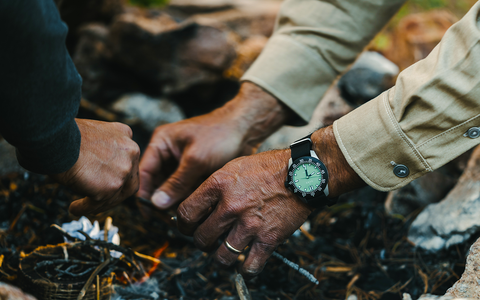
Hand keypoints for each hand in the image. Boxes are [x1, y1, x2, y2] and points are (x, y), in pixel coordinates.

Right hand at [51, 119, 139, 215]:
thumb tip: (99, 165)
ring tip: (82, 206)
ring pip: (116, 195)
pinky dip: (86, 208)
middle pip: (129, 180)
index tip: (107, 182)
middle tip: (100, 199)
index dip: (118, 175)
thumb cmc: (65, 134)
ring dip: (99, 203)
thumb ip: (104, 147)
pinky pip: (99, 203)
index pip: (128, 161)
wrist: (56, 138)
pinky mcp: (112, 186)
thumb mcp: (93, 132)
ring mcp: (123, 170)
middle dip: (115, 193)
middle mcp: (130, 151)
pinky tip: (75, 208)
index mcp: (125, 135)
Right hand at [138, 82, 291, 209]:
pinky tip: (197, 210)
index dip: (144, 195)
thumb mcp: (196, 160)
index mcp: (161, 143)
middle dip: (163, 202)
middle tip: (169, 221)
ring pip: (173, 188)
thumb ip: (176, 183)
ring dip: (177, 202)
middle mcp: (168, 153)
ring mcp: (182, 162)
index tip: (150, 215)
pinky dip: (190, 198)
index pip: (144, 173)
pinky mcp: (196, 170)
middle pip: (157, 183)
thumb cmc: (221, 134)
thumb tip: (157, 203)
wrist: (247, 128)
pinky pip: (187, 188)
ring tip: (184, 218)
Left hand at [177, 126, 364, 276]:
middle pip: (201, 238)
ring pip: (221, 256)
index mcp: (218, 185)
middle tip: (207, 239)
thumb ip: (213, 187)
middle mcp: (231, 206)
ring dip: (220, 257)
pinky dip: (245, 269)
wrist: (302, 172)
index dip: (182, 224)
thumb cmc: (267, 168)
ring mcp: (250, 224)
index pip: (186, 213)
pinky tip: (245, 262)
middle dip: (201, 242)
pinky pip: (250, 266)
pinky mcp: (269, 238)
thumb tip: (197, 207)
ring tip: (224, 251)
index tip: (187, 227)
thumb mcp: (233, 167)